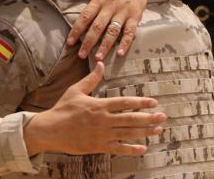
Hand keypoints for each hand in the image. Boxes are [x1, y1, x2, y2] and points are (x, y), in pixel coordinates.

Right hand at [24, 62, 165, 155]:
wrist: (50, 130)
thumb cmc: (62, 109)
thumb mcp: (76, 90)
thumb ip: (91, 79)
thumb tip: (101, 64)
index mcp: (99, 105)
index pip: (125, 103)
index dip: (141, 102)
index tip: (153, 103)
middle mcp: (103, 120)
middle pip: (131, 119)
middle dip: (149, 118)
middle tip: (163, 117)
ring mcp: (102, 135)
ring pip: (128, 134)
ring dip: (145, 132)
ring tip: (158, 130)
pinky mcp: (98, 146)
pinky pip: (118, 149)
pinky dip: (131, 149)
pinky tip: (143, 148)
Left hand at [58, 0, 171, 59]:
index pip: (85, 16)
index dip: (77, 30)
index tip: (69, 42)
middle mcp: (110, 7)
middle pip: (98, 27)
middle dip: (89, 42)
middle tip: (81, 55)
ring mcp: (123, 13)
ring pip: (113, 31)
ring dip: (105, 45)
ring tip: (98, 58)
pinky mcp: (135, 17)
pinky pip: (130, 31)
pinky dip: (126, 43)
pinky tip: (120, 53)